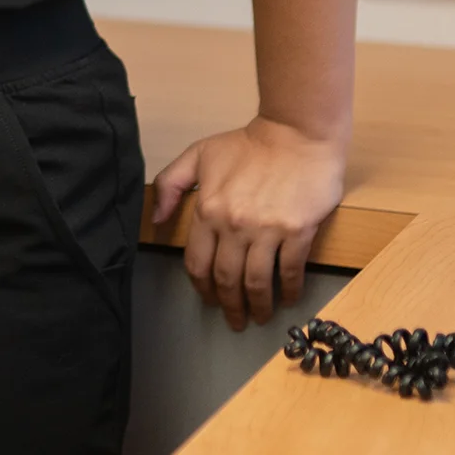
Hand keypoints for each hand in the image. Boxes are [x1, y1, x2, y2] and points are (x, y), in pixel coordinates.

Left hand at [151, 117, 347, 331]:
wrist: (296, 134)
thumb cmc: (247, 145)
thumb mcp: (199, 155)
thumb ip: (171, 184)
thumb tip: (157, 218)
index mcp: (207, 209)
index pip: (197, 261)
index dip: (202, 286)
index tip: (209, 300)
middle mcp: (234, 224)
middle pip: (226, 277)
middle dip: (229, 304)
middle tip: (235, 320)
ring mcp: (267, 229)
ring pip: (257, 280)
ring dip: (257, 305)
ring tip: (259, 317)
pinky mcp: (298, 231)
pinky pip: (290, 269)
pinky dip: (288, 289)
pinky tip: (288, 297)